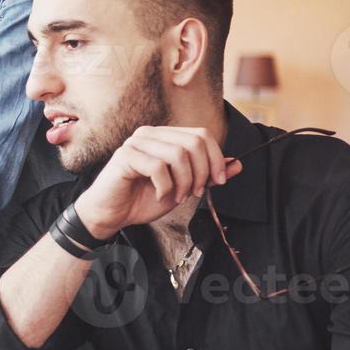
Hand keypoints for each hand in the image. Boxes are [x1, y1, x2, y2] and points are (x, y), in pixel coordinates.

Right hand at [74, 126, 241, 238]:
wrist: (112, 214)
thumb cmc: (143, 199)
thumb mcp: (184, 187)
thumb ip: (208, 175)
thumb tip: (236, 164)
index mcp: (165, 137)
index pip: (201, 134)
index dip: (216, 158)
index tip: (218, 182)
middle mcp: (150, 134)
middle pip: (194, 142)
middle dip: (202, 172)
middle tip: (195, 192)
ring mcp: (136, 143)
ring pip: (178, 154)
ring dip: (185, 181)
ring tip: (177, 196)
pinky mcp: (125, 156)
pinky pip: (158, 167)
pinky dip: (165, 187)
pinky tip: (161, 195)